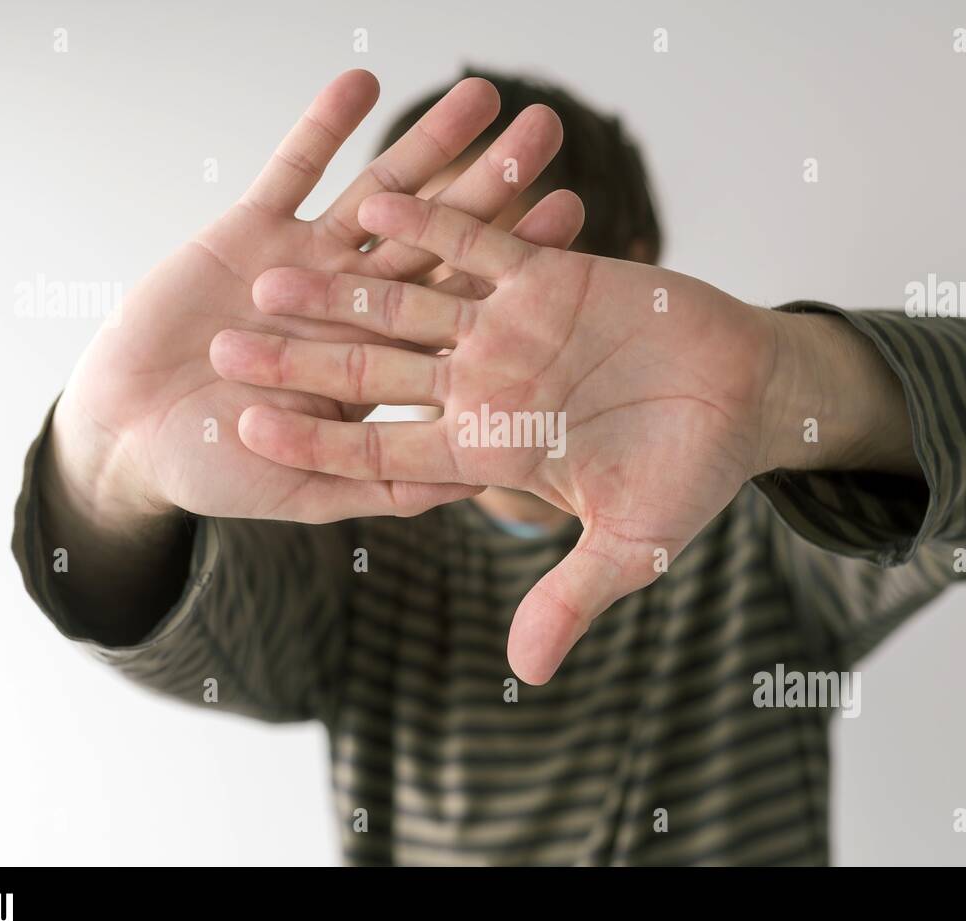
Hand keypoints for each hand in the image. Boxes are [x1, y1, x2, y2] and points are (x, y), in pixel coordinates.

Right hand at [48, 70, 577, 529]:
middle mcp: (356, 302)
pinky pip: (292, 168)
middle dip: (491, 181)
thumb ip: (389, 485)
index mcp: (382, 356)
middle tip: (548, 130)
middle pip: (438, 233)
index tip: (571, 214)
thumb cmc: (220, 471)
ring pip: (378, 193)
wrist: (129, 436)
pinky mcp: (249, 231)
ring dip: (427, 141)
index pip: (463, 300)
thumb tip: (481, 487)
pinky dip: (323, 127)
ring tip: (480, 92)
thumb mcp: (310, 491)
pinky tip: (364, 82)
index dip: (516, 258)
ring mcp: (306, 262)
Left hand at [211, 194, 781, 682]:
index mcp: (489, 450)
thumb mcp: (633, 545)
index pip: (382, 453)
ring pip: (409, 305)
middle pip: (372, 375)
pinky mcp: (545, 277)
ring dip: (343, 288)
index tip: (246, 432)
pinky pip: (478, 244)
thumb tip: (526, 676)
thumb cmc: (694, 473)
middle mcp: (483, 388)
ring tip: (271, 269)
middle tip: (221, 346)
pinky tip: (374, 200)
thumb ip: (572, 596)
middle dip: (300, 361)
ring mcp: (509, 330)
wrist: (745, 394)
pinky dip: (434, 224)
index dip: (315, 444)